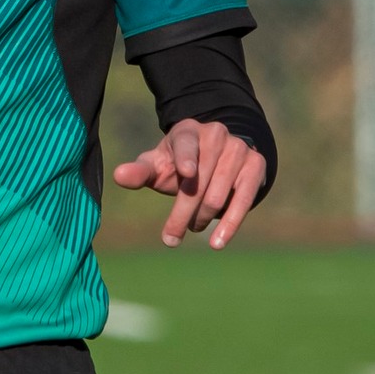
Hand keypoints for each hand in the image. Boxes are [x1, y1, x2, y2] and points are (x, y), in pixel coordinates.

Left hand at [112, 119, 265, 248]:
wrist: (219, 157)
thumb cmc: (179, 165)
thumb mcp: (159, 166)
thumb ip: (140, 172)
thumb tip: (118, 176)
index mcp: (188, 131)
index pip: (185, 144)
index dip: (186, 158)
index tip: (187, 173)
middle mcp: (216, 134)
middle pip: (198, 182)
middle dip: (182, 213)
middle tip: (170, 238)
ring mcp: (238, 148)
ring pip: (218, 195)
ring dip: (202, 218)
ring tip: (192, 228)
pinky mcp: (256, 165)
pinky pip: (244, 199)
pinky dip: (230, 224)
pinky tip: (217, 242)